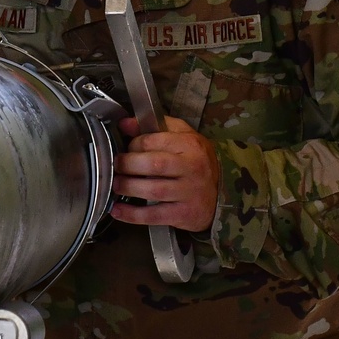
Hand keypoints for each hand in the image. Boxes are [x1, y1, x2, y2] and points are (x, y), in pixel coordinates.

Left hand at [111, 116, 219, 232]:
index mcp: (190, 145)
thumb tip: (124, 124)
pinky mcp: (184, 214)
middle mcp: (192, 168)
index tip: (126, 149)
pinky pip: (154, 215)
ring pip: (154, 190)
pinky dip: (132, 214)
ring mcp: (189, 192)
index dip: (133, 144)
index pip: (154, 141)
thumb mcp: (182, 136)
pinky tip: (117, 210)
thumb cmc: (196, 162)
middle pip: (154, 164)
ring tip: (117, 185)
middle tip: (117, 167)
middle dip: (128, 165)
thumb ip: (154, 126)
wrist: (221, 194)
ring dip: (128, 187)